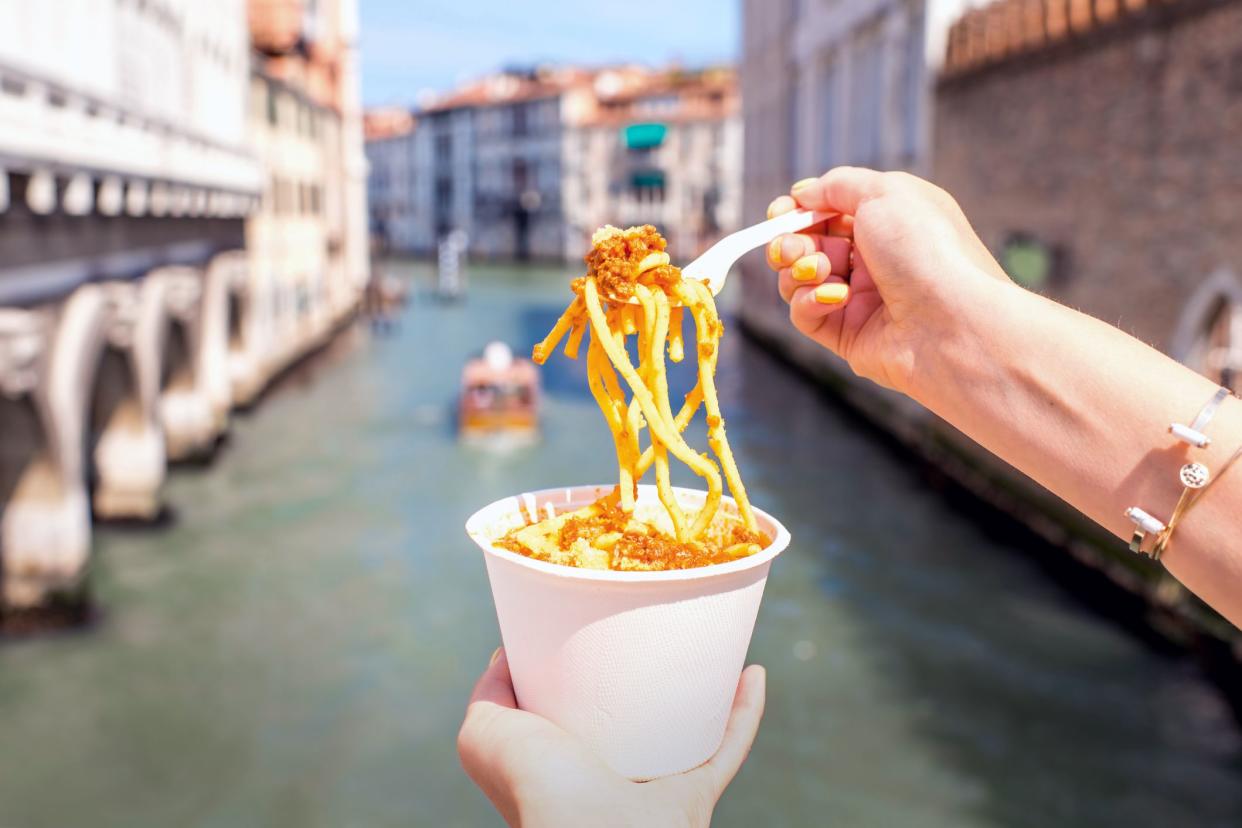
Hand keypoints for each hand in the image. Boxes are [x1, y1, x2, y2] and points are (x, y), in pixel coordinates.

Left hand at [457, 649, 765, 826]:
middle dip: (654, 677)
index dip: (587, 671)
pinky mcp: (694, 797)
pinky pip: (728, 747)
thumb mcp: (485, 733)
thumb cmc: (533, 788)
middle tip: (662, 625)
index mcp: (563, 763)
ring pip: (690, 731)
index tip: (598, 620)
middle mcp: (610, 776)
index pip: (578, 714)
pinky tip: (752, 672)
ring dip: (707, 691)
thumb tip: (507, 651)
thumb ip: (489, 693)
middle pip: (641, 719)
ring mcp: (654, 787)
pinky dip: (745, 712)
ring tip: (711, 642)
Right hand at [765, 167, 1014, 397]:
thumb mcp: (884, 193)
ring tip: (818, 270)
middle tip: (789, 248)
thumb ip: (837, 185)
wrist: (953, 322)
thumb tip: (802, 194)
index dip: (799, 210)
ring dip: (798, 269)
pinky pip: (807, 314)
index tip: (780, 212)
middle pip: (808, 244)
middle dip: (790, 241)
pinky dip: (810, 301)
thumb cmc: (926, 250)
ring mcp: (861, 298)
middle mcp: (875, 258)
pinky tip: (837, 298)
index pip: (829, 211)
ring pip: (800, 279)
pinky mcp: (848, 335)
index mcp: (888, 221)